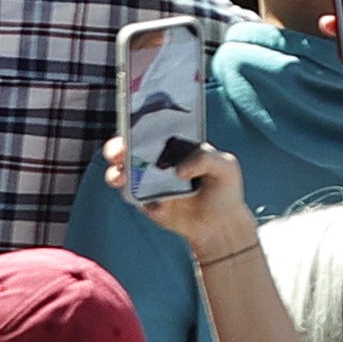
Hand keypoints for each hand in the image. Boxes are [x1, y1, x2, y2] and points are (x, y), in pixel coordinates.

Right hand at [115, 133, 261, 263]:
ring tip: (122, 176)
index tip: (130, 117)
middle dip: (118, 145)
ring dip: (116, 171)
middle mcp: (158, 157)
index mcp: (177, 142)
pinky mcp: (145, 201)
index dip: (139, 119)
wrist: (219, 224)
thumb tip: (178, 170)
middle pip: (130, 146)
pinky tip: (143, 197)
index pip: (154, 125)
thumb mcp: (226, 166)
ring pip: (122, 170)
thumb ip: (206, 159)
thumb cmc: (223, 188)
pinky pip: (130, 195)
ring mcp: (148, 179)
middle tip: (120, 150)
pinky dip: (130, 193)